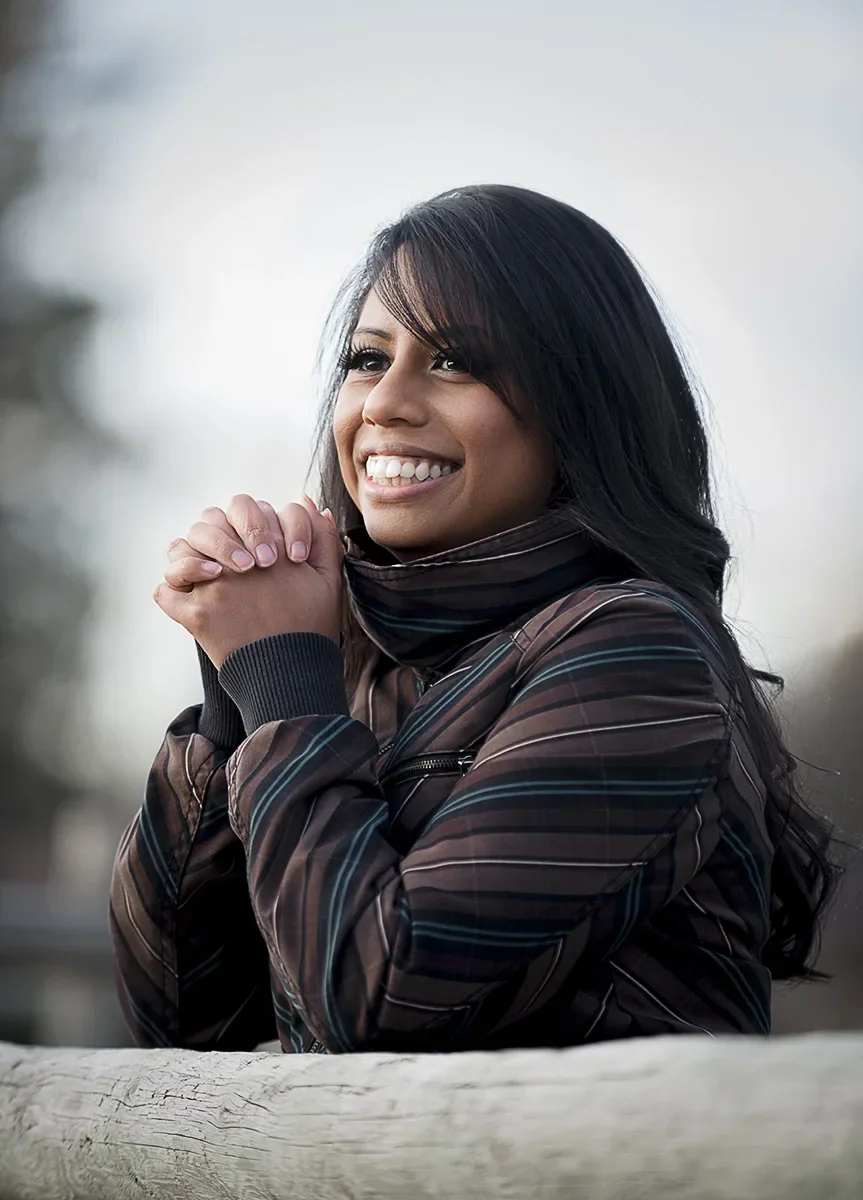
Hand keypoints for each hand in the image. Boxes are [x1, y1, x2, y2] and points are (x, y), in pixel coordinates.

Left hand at [154, 498, 344, 667]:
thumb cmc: (311, 629)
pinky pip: (165, 590)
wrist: (292, 677)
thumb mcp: (329, 580)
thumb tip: (307, 504)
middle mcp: (239, 563)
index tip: (274, 555)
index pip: (250, 508)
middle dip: (221, 533)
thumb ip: (323, 539)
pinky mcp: (196, 616)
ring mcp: (214, 588)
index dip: (258, 524)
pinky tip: (191, 593)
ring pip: (182, 547)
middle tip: (240, 561)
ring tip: (210, 571)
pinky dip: (173, 588)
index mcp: (271, 548)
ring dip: (191, 553)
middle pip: (211, 520)